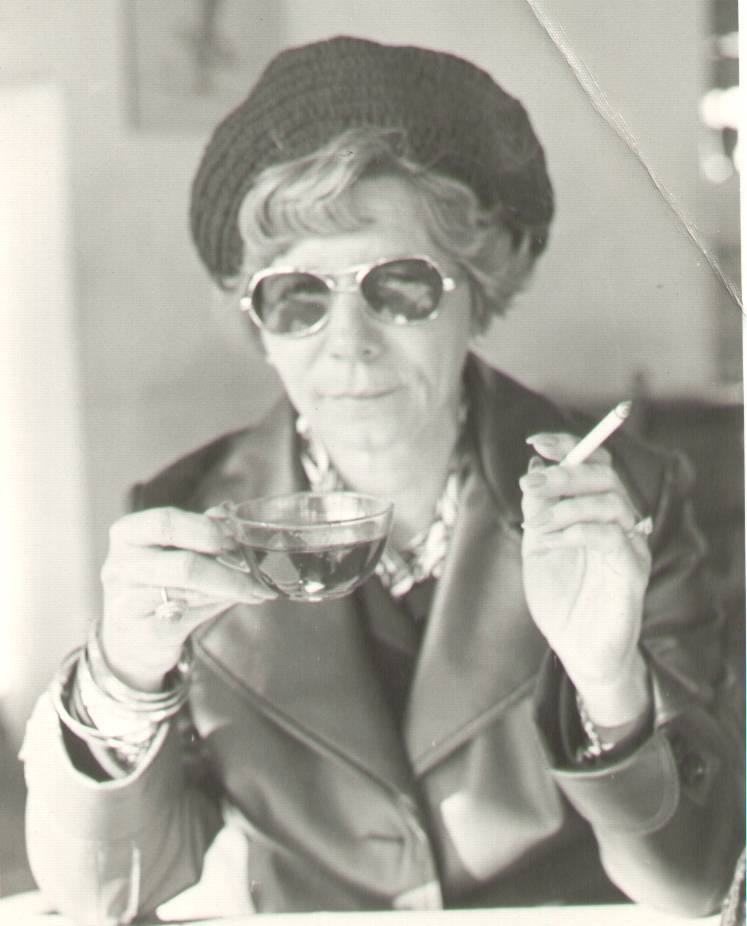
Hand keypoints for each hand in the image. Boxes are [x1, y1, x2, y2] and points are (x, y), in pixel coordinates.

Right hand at [99, 506, 275, 690]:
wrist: (131, 638)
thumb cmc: (157, 582)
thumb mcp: (170, 550)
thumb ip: (198, 531)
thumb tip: (227, 514)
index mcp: (129, 534)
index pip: (165, 523)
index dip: (204, 529)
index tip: (233, 536)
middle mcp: (122, 566)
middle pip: (184, 565)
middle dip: (227, 570)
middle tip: (253, 572)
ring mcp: (129, 602)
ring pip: (192, 593)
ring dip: (231, 590)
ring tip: (255, 587)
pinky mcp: (144, 633)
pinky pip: (191, 617)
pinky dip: (220, 607)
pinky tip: (238, 601)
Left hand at [519, 433, 651, 725]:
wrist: (575, 648)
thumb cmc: (559, 596)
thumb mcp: (538, 544)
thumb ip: (538, 507)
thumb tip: (534, 467)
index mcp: (598, 510)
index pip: (596, 463)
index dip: (570, 445)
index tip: (536, 442)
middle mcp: (621, 521)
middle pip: (606, 475)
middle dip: (564, 472)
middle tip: (527, 484)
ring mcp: (631, 544)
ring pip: (611, 501)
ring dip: (565, 505)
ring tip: (534, 524)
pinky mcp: (632, 570)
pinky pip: (611, 536)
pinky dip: (574, 531)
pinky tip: (547, 542)